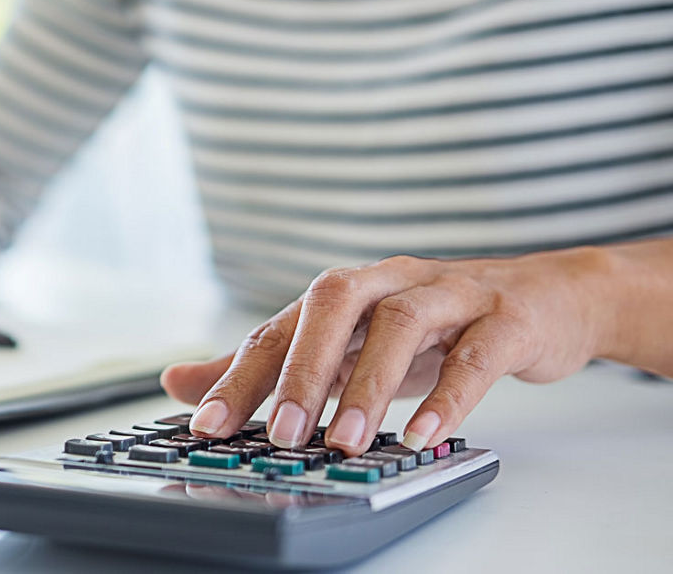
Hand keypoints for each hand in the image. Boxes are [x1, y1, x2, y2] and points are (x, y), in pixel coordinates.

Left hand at [160, 248, 619, 454]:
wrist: (546, 298)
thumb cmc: (433, 326)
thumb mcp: (347, 344)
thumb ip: (269, 364)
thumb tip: (177, 382)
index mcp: (343, 294)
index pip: (280, 329)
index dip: (239, 376)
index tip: (206, 425)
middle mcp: (388, 282)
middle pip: (332, 305)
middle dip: (301, 370)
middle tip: (282, 433)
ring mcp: (449, 294)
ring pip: (401, 324)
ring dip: (370, 384)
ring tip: (347, 441)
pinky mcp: (505, 318)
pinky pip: (475, 353)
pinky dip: (449, 396)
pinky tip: (424, 435)